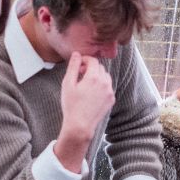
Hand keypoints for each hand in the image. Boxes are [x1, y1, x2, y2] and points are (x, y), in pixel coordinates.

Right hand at [55, 53, 114, 170]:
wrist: (80, 125)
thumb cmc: (71, 105)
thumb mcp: (68, 84)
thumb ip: (73, 66)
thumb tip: (76, 54)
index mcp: (93, 77)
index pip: (93, 60)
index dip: (85, 60)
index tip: (78, 65)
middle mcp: (105, 83)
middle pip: (100, 68)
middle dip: (91, 68)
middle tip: (80, 74)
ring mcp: (110, 92)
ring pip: (105, 77)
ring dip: (97, 76)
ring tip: (85, 84)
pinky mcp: (111, 99)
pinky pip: (108, 87)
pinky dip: (101, 86)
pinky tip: (91, 94)